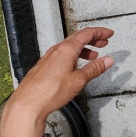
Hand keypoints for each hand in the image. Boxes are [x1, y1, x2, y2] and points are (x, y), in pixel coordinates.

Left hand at [0, 27, 114, 136]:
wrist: (27, 104)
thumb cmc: (49, 92)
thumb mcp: (79, 80)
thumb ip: (95, 68)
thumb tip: (107, 61)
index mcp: (66, 49)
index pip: (86, 33)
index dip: (100, 32)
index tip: (108, 33)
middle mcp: (56, 51)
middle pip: (78, 38)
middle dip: (93, 39)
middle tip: (103, 42)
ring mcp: (48, 58)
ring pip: (69, 47)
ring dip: (83, 49)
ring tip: (92, 56)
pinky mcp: (43, 67)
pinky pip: (61, 55)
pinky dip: (73, 56)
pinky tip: (75, 66)